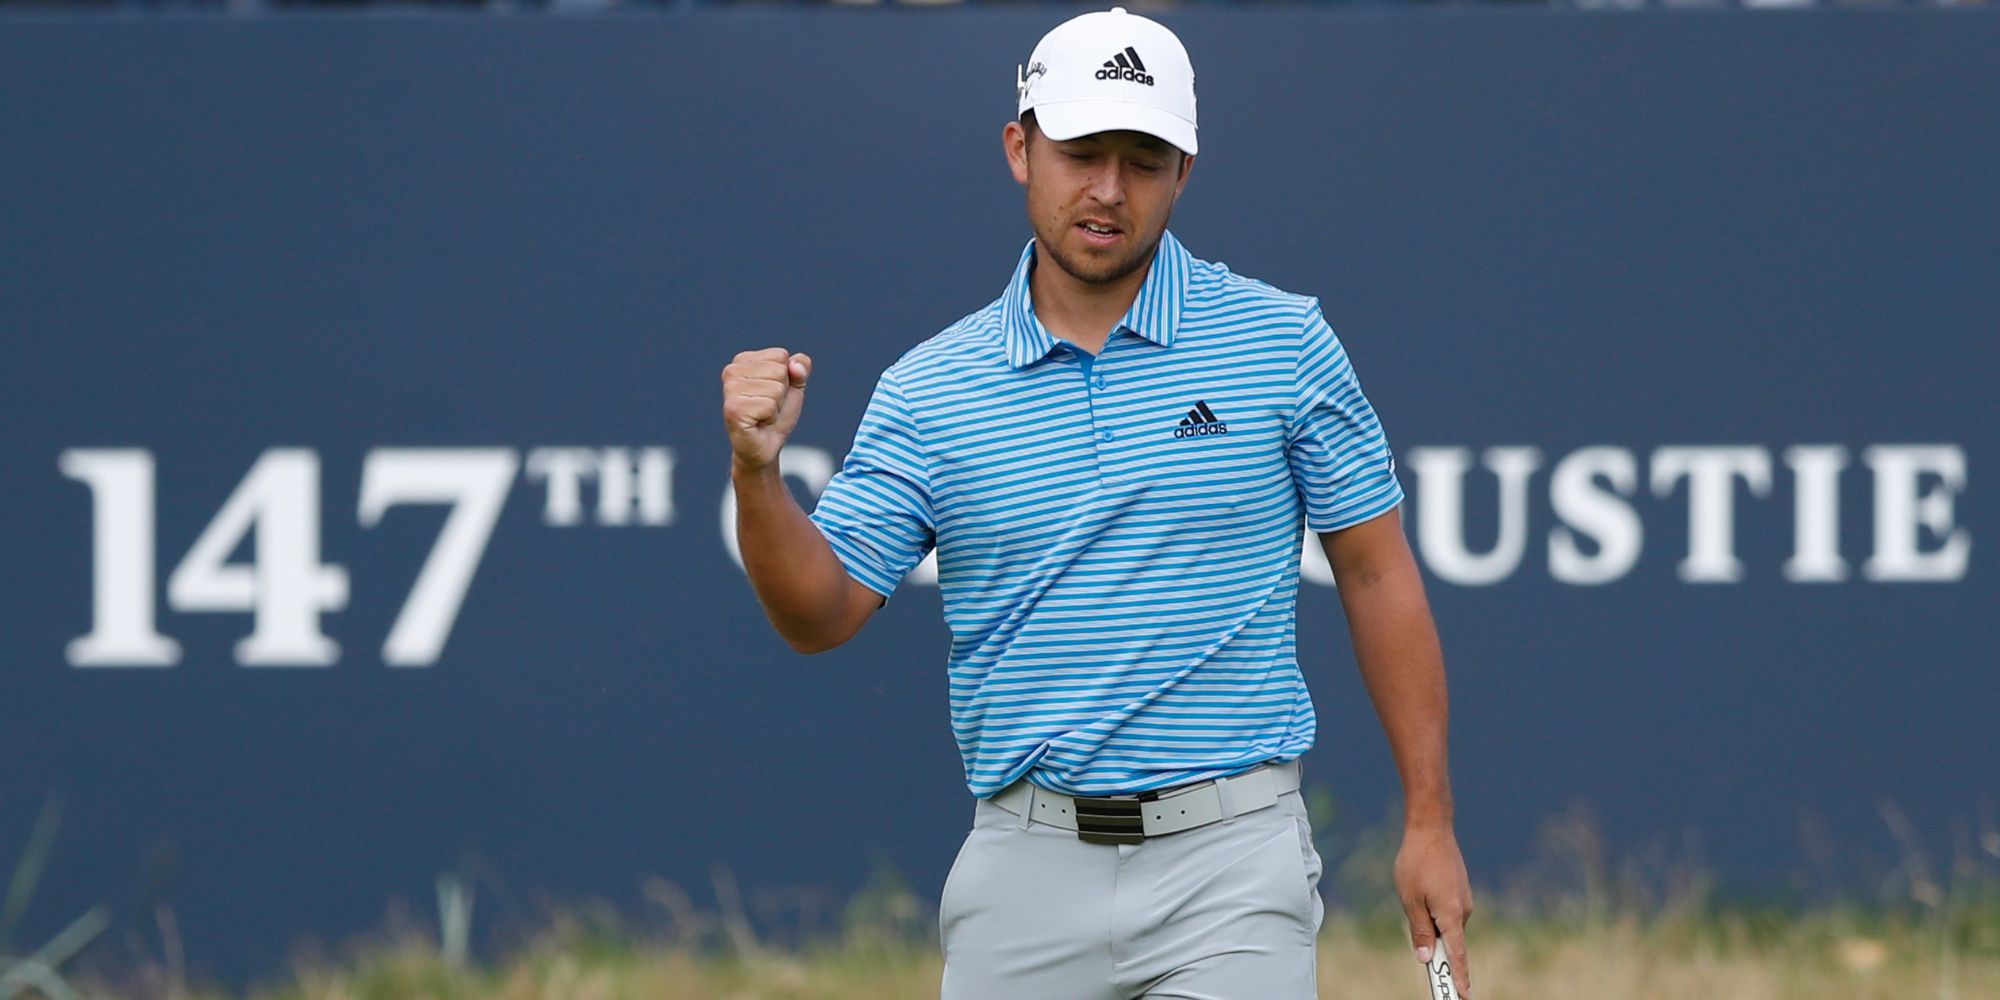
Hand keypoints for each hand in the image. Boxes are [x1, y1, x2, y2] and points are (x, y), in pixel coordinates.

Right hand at [722, 348, 811, 470]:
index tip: (771, 393)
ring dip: (776, 406)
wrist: (765, 446)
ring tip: (762, 415)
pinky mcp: (734, 409)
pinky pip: (770, 405)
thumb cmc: (776, 415)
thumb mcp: (794, 387)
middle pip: (780, 371)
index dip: (786, 378)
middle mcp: (731, 371)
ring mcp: (730, 390)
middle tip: (767, 407)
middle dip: (781, 393)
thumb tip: (795, 365)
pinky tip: (759, 423)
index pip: (781, 356)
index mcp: (743, 360)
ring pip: (776, 388)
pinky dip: (771, 417)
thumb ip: (800, 369)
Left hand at [1395, 825, 1473, 996]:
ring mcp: (1464, 899)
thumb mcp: (1411, 900)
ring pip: (1445, 923)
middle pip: (1449, 940)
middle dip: (1433, 942)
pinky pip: (1446, 910)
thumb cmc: (1417, 863)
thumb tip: (1425, 957)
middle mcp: (1463, 910)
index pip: (1458, 955)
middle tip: (1417, 924)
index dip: (1459, 978)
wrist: (1431, 828)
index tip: (1462, 996)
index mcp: (1452, 915)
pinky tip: (1420, 887)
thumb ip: (1420, 930)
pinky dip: (1433, 909)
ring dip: (1429, 920)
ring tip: (1412, 892)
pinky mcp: (1460, 891)